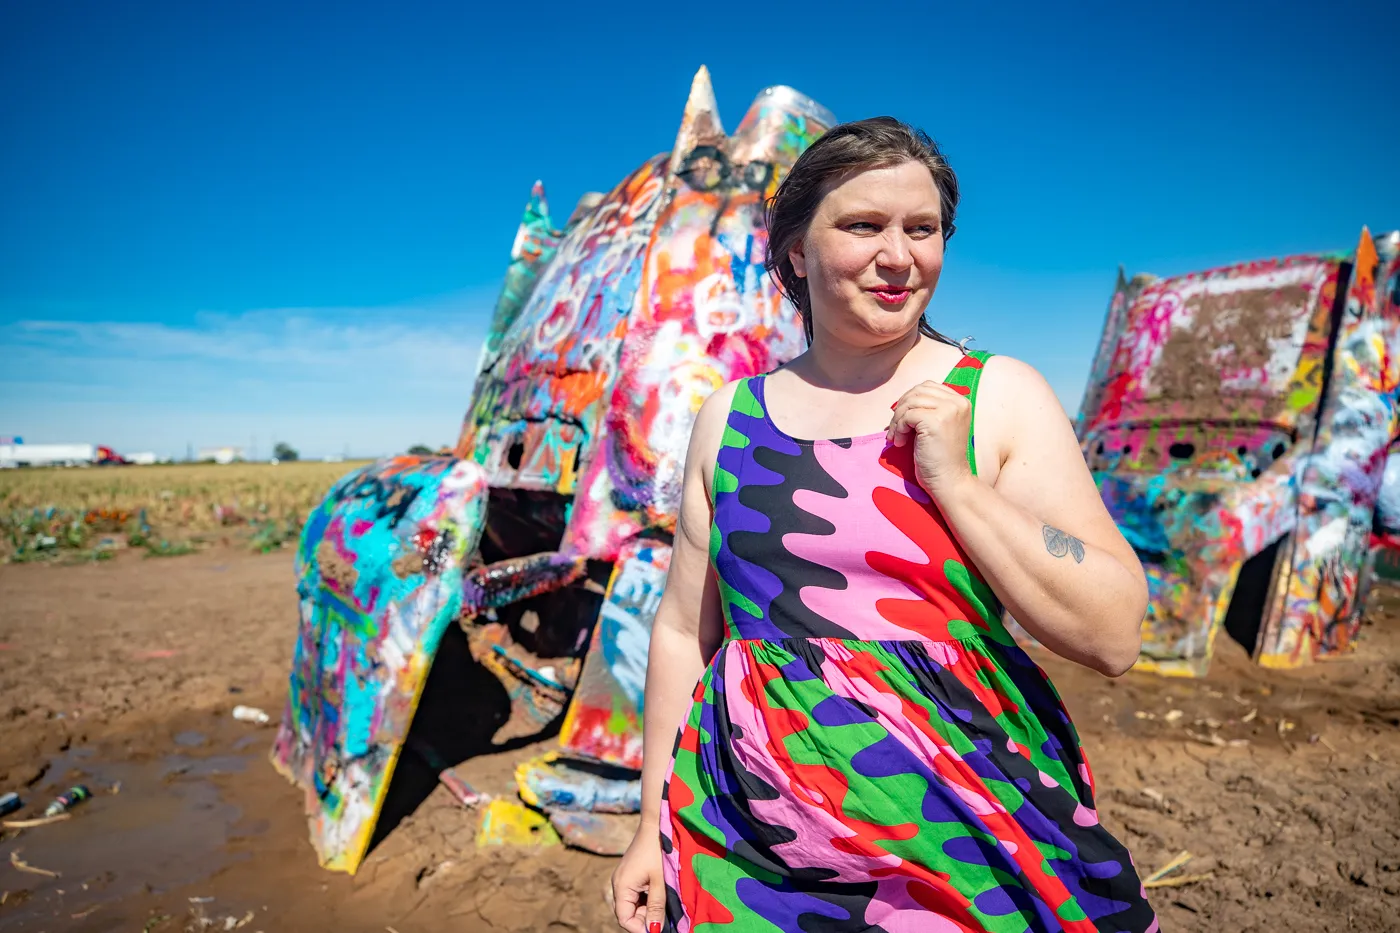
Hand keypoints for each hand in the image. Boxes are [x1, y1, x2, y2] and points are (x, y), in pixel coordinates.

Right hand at [611, 823, 665, 932]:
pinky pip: (635, 894)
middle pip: (628, 913)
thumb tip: (654, 931)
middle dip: (645, 919)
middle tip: (665, 918)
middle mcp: (618, 884)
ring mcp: (623, 879)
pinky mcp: (630, 875)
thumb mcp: (659, 882)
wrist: (655, 824)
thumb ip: (656, 907)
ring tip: (664, 906)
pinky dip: (646, 899)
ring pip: (633, 905)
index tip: (657, 930)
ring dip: (647, 909)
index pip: (624, 919)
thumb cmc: (658, 851)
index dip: (639, 928)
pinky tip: (659, 895)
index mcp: (621, 887)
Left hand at [887, 380, 973, 498]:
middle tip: (895, 428)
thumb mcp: (938, 425)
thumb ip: (928, 409)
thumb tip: (900, 401)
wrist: (949, 480)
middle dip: (901, 408)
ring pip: (910, 402)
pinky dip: (898, 429)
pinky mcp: (935, 421)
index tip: (902, 418)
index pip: (927, 386)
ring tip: (897, 437)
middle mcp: (958, 402)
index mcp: (960, 401)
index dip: (909, 399)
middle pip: (917, 391)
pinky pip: (907, 416)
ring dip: (897, 420)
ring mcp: (948, 410)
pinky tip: (900, 443)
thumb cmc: (940, 457)